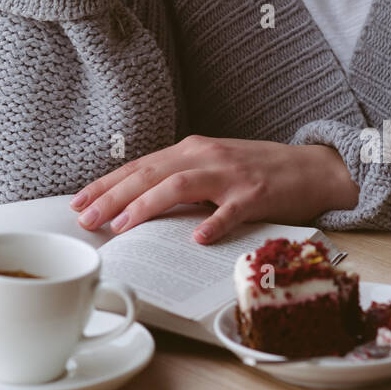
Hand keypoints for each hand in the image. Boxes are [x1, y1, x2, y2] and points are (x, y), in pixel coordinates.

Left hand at [69, 135, 359, 242]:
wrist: (311, 167)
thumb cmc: (257, 172)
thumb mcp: (212, 168)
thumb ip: (180, 180)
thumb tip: (136, 205)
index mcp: (191, 150)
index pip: (139, 165)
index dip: (107, 183)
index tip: (78, 202)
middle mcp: (206, 156)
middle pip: (151, 173)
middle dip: (114, 196)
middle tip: (87, 219)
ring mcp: (231, 174)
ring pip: (180, 186)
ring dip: (147, 206)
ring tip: (122, 227)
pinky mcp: (257, 194)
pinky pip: (231, 210)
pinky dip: (213, 224)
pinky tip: (196, 240)